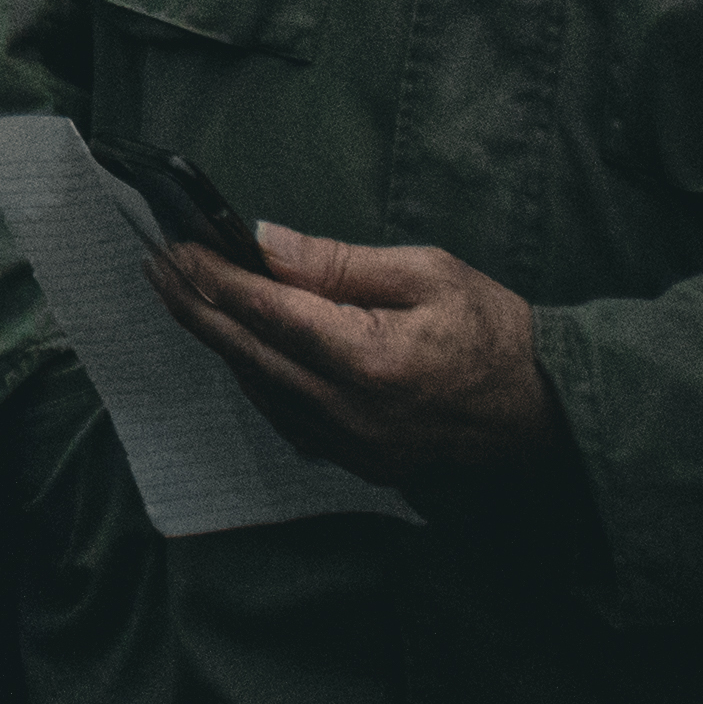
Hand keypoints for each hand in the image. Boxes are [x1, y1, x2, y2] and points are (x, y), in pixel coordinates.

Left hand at [159, 223, 554, 478]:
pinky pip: (286, 417)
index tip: (173, 246)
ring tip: (185, 296)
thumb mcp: (427, 272)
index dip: (211, 277)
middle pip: (246, 354)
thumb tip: (265, 242)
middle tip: (154, 267)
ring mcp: (352, 444)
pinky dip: (255, 378)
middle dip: (194, 306)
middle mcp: (349, 411)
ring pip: (259, 388)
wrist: (548, 411)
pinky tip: (239, 349)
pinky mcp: (360, 462)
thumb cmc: (494, 331)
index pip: (265, 312)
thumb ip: (338, 263)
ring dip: (219, 342)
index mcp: (368, 359)